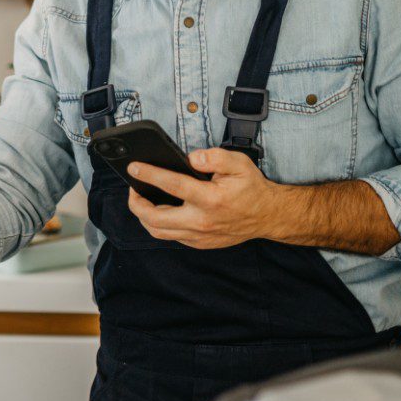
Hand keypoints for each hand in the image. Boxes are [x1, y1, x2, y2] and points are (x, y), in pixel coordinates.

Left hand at [125, 148, 290, 249]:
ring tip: (142, 200)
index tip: (134, 167)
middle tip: (133, 189)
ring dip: (144, 216)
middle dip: (136, 203)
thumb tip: (191, 158)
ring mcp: (199, 236)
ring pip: (158, 232)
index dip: (148, 174)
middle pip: (154, 218)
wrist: (268, 216)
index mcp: (210, 199)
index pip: (171, 185)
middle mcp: (201, 221)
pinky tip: (159, 210)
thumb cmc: (251, 189)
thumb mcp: (239, 164)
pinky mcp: (199, 243)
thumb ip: (215, 157)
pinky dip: (160, 224)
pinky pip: (171, 236)